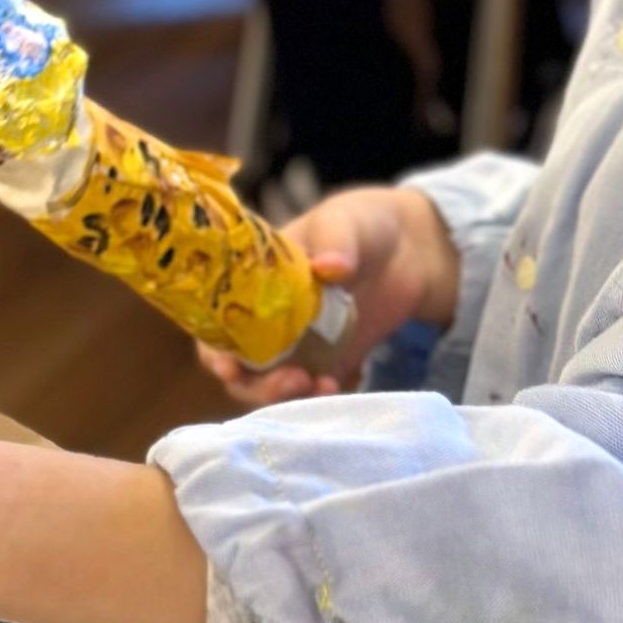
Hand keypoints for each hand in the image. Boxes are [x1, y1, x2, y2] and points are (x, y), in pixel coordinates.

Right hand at [201, 186, 458, 406]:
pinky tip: (338, 387)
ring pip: (273, 386)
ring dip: (287, 397)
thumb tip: (330, 267)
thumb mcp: (343, 223)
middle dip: (257, 384)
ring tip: (321, 387)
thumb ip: (336, 242)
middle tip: (292, 380)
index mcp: (254, 284)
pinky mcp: (330, 363)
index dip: (215, 350)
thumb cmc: (359, 225)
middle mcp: (268, 321)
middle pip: (242, 367)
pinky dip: (320, 399)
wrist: (407, 248)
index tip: (229, 367)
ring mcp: (299, 346)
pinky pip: (314, 392)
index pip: (218, 324)